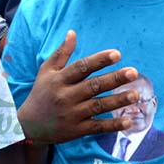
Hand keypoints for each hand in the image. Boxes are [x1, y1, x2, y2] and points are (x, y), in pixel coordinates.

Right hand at [16, 30, 139, 143]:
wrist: (28, 126)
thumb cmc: (41, 94)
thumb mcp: (46, 71)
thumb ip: (61, 53)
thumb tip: (73, 32)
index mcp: (59, 79)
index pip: (82, 67)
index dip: (99, 60)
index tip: (117, 54)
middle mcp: (66, 96)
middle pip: (93, 85)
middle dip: (114, 79)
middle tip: (133, 72)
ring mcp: (72, 114)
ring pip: (98, 106)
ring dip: (118, 101)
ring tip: (136, 94)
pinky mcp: (76, 130)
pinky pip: (97, 127)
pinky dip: (113, 125)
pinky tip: (128, 121)